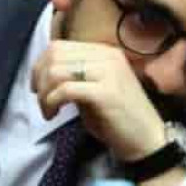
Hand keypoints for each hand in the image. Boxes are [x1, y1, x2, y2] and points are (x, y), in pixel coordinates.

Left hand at [31, 40, 165, 161]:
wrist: (146, 139)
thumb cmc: (119, 118)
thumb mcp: (95, 89)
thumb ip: (76, 76)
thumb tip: (46, 73)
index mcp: (105, 52)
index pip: (60, 46)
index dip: (40, 65)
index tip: (39, 87)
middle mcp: (108, 56)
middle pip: (55, 55)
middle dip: (39, 78)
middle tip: (41, 100)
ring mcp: (108, 72)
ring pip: (57, 71)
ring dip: (44, 93)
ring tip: (48, 110)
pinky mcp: (106, 92)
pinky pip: (66, 89)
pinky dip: (52, 102)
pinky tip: (54, 114)